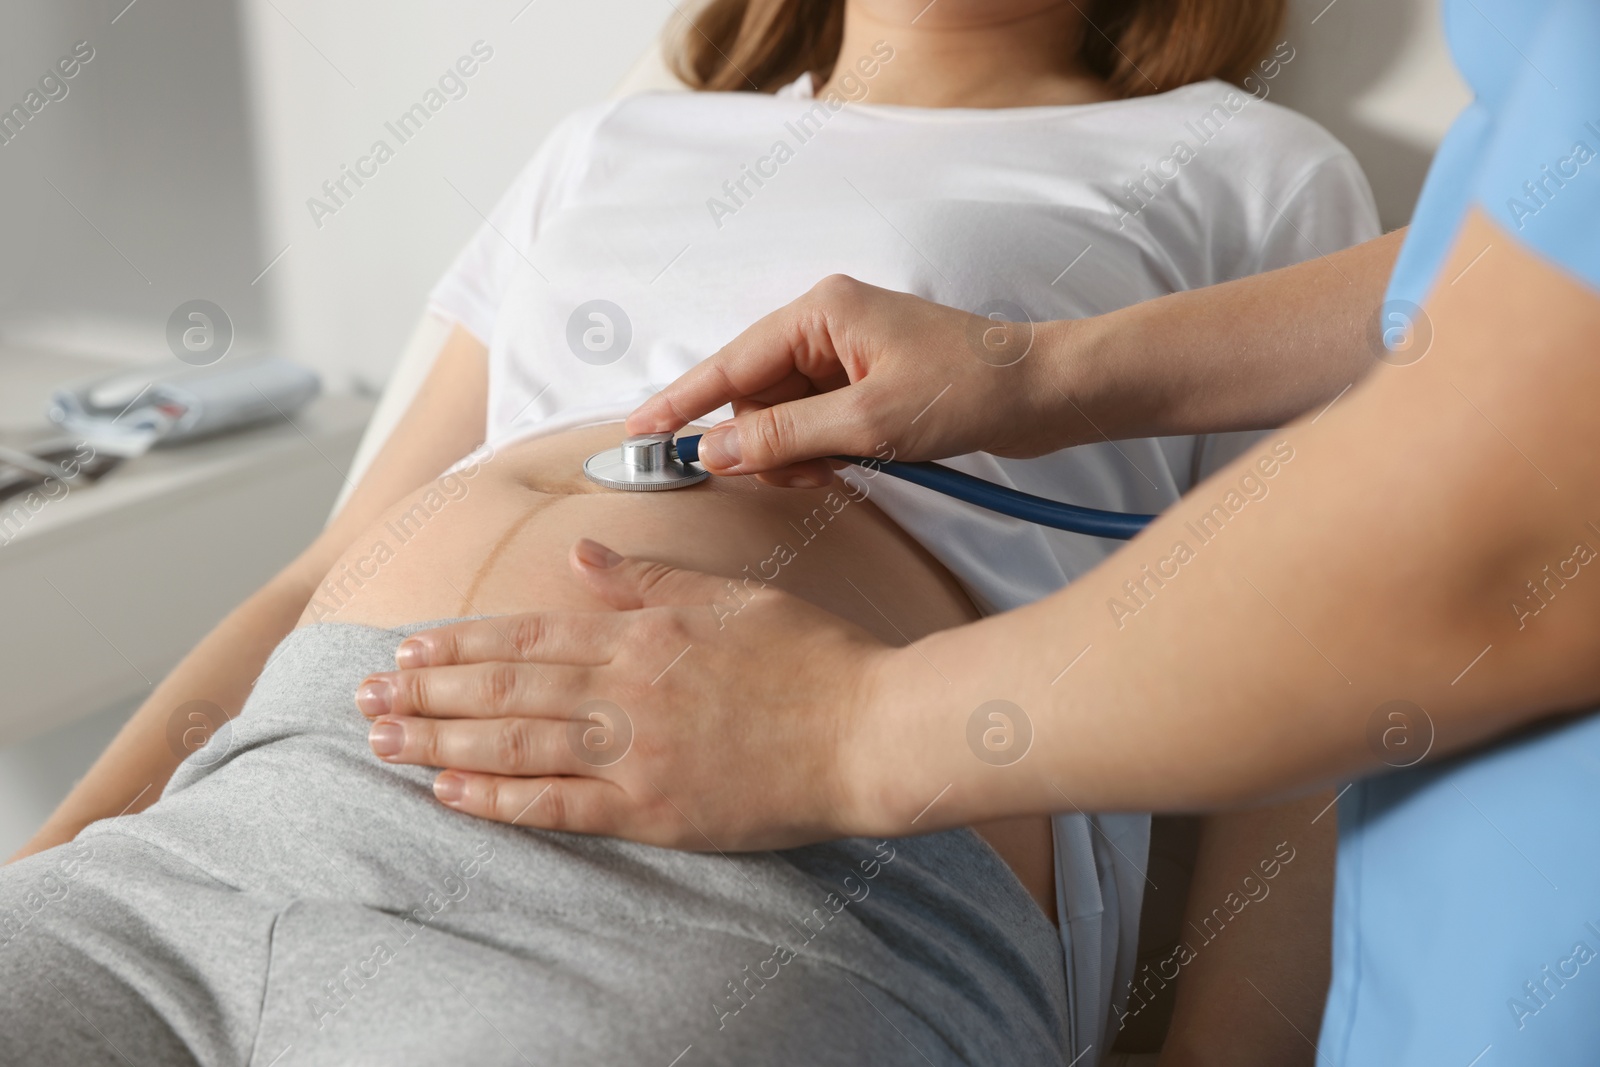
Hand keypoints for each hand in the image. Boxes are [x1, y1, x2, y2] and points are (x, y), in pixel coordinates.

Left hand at [355, 539, 906, 849]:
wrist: (869, 729)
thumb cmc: (812, 657)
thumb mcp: (732, 597)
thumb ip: (651, 579)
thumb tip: (582, 556)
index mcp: (642, 631)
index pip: (528, 634)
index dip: (459, 643)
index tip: (406, 649)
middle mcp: (624, 688)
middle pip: (503, 687)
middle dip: (425, 693)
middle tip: (362, 699)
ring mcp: (635, 752)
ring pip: (513, 744)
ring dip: (440, 743)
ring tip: (381, 744)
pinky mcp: (653, 811)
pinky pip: (558, 806)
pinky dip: (498, 801)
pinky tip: (452, 798)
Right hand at [626, 275, 1079, 486]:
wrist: (1047, 393)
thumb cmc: (971, 390)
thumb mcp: (871, 423)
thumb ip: (786, 437)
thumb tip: (714, 453)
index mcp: (821, 312)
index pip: (730, 364)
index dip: (681, 404)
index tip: (637, 433)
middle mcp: (827, 324)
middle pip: (752, 392)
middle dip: (760, 442)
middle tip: (789, 477)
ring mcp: (847, 353)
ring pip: (782, 414)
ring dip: (794, 452)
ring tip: (839, 469)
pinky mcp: (866, 381)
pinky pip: (815, 421)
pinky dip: (819, 451)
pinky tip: (848, 465)